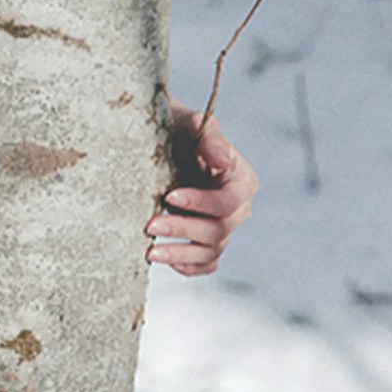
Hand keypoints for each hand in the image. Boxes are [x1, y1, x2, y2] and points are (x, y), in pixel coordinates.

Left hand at [147, 101, 258, 277]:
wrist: (164, 143)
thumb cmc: (180, 130)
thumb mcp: (193, 124)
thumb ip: (210, 139)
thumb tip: (222, 160)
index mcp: (242, 179)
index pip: (228, 201)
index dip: (201, 203)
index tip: (169, 197)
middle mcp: (239, 208)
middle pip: (219, 230)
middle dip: (183, 229)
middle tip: (149, 225)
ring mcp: (225, 227)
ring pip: (211, 251)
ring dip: (180, 254)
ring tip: (150, 252)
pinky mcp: (209, 242)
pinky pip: (206, 265)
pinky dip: (188, 267)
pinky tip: (166, 260)